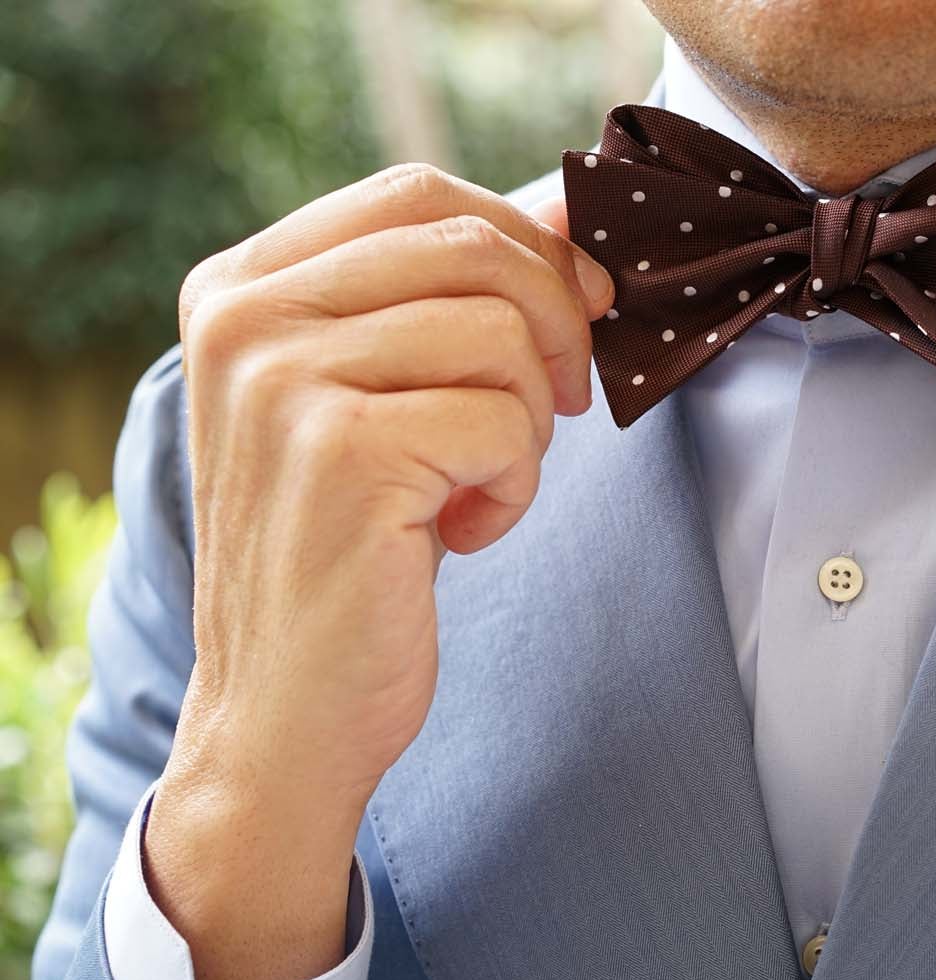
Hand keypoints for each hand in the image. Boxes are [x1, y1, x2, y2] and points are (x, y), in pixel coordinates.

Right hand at [145, 163, 608, 979]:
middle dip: (552, 329)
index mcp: (243, 286)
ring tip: (476, 487)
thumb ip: (451, 299)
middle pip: (474, 248)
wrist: (288, 710)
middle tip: (550, 411)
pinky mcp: (343, 452)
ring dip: (526, 423)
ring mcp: (284, 379)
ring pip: (501, 335)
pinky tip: (460, 533)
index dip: (525, 244)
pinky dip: (515, 486)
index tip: (573, 312)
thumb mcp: (386, 400)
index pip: (421, 193)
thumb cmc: (350, 553)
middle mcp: (245, 316)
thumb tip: (570, 211)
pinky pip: (505, 422)